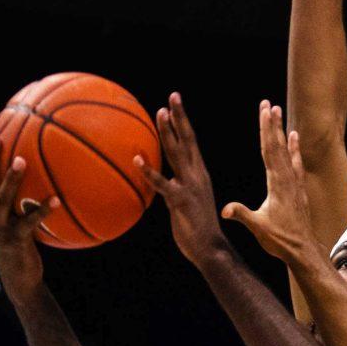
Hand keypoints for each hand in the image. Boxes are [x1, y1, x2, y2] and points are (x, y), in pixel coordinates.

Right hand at [0, 132, 55, 292]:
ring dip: (11, 178)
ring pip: (1, 199)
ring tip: (22, 159)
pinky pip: (30, 222)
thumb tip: (36, 174)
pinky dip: (43, 210)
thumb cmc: (20, 246)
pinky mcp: (14, 241)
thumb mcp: (13, 221)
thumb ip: (18, 200)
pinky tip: (56, 199)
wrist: (19, 280)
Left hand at [145, 94, 231, 267]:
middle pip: (188, 139)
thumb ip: (176, 187)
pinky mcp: (180, 200)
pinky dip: (149, 171)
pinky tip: (136, 160)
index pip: (191, 141)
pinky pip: (161, 183)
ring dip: (168, 132)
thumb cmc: (196, 228)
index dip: (183, 121)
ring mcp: (189, 186)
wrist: (210, 248)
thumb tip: (162, 180)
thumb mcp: (188, 202)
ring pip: (177, 153)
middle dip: (180, 117)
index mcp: (199, 173)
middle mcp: (196, 175)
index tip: (174, 102)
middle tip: (172, 96)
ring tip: (159, 113)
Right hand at [221, 101, 319, 265]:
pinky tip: (294, 138)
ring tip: (280, 112)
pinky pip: (296, 163)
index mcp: (276, 184)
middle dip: (272, 124)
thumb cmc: (280, 240)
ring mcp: (294, 183)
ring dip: (282, 131)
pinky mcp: (298, 189)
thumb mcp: (258, 227)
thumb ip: (242, 215)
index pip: (269, 150)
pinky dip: (295, 149)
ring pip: (287, 151)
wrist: (302, 250)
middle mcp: (287, 179)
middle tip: (269, 103)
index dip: (265, 130)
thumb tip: (224, 210)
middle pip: (278, 145)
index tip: (264, 111)